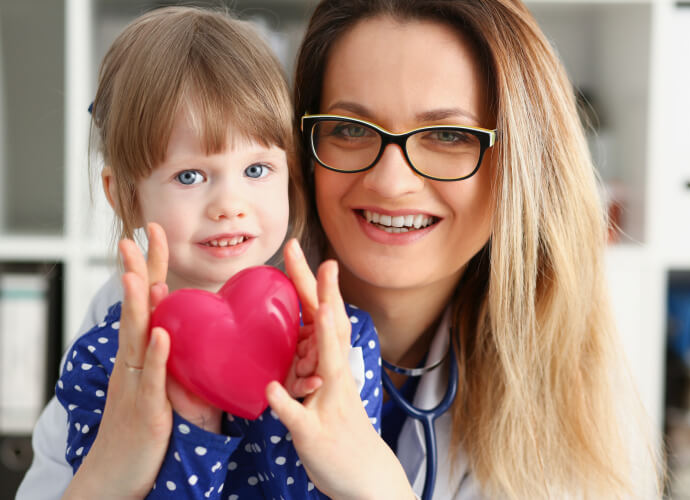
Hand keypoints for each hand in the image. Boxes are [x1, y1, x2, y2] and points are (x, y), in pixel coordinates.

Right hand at [63, 223, 172, 498]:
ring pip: (137, 337)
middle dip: (136, 271)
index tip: (151, 233)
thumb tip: (201, 332)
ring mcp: (138, 383)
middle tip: (133, 236)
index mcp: (143, 353)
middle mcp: (135, 362)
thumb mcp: (165, 384)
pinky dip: (156, 355)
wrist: (119, 474)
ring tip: (138, 273)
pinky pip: (152, 379)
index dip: (150, 267)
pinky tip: (161, 334)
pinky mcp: (147, 410)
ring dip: (140, 304)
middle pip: (136, 309)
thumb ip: (179, 356)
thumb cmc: (148, 429)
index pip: (148, 302)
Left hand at [266, 240, 412, 499]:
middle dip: (319, 290)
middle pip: (329, 326)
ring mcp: (328, 403)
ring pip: (326, 365)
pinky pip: (298, 417)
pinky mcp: (314, 432)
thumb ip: (310, 362)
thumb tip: (298, 337)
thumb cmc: (341, 428)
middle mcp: (335, 376)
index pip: (322, 315)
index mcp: (332, 364)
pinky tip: (271, 390)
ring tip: (322, 308)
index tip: (301, 250)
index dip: (313, 283)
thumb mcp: (327, 389)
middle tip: (309, 254)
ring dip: (324, 336)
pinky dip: (286, 404)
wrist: (365, 476)